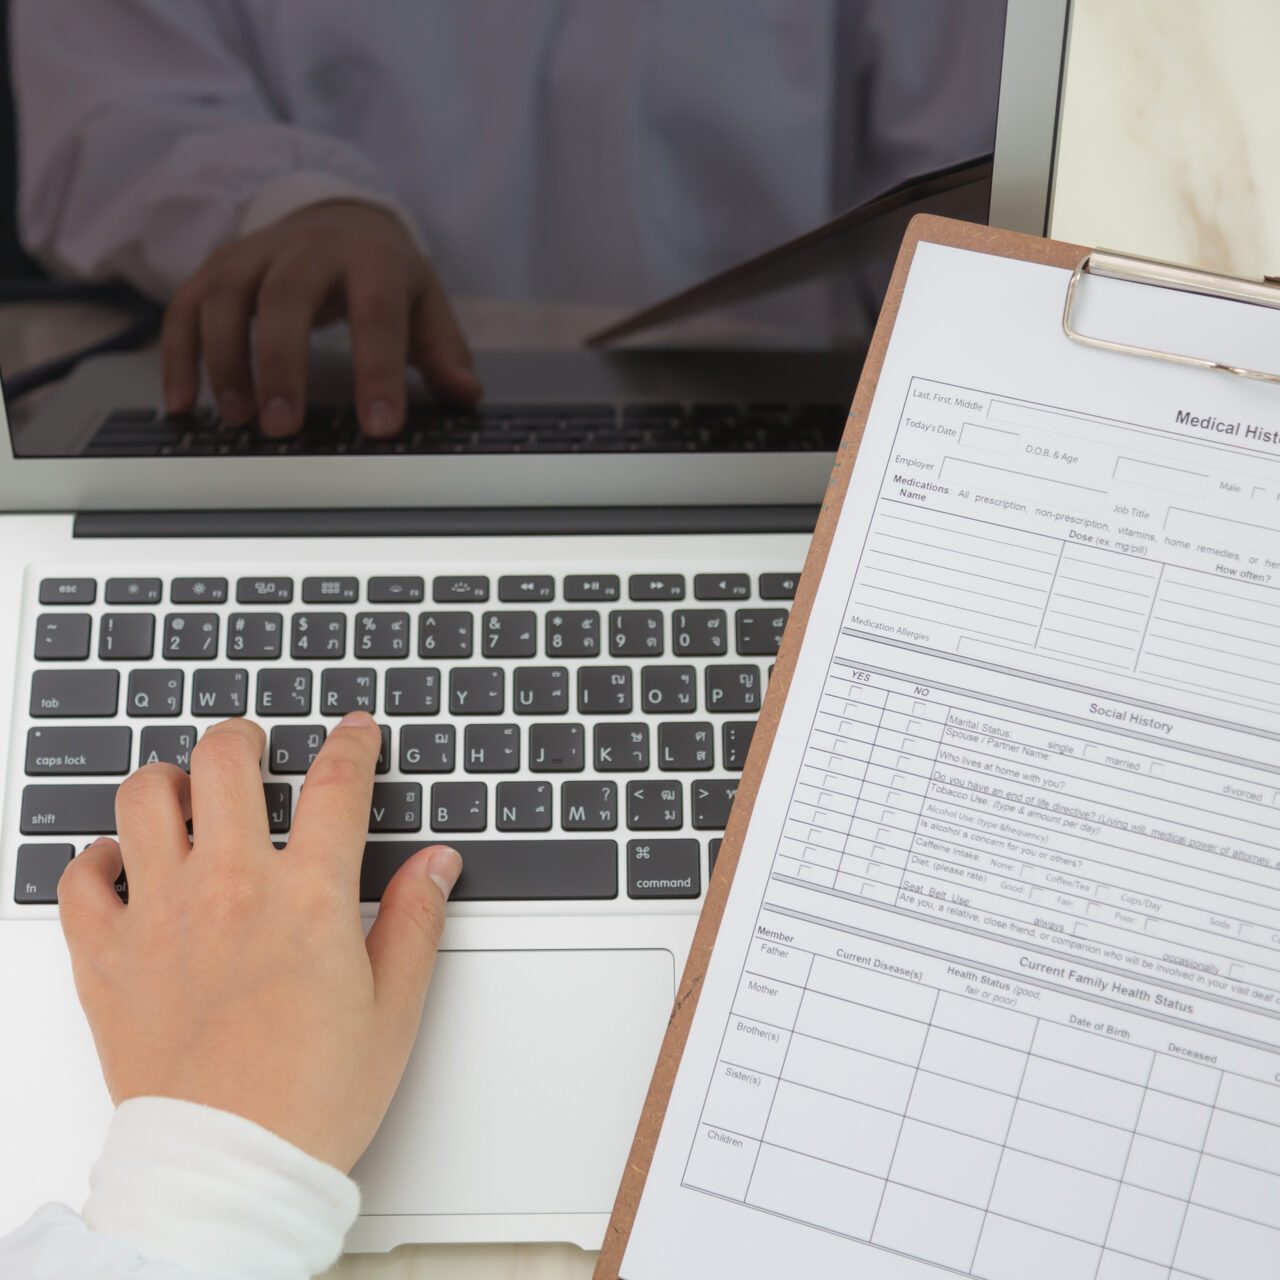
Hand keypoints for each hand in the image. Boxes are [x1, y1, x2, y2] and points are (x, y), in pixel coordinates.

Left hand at [57, 712, 461, 1171]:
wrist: (226, 1170)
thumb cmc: (311, 1097)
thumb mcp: (393, 1008)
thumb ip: (416, 921)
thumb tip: (437, 864)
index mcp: (309, 897)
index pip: (337, 783)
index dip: (353, 743)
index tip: (357, 732)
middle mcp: (231, 887)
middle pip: (227, 761)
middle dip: (245, 738)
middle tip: (254, 748)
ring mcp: (161, 915)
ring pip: (144, 797)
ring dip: (169, 781)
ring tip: (187, 793)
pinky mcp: (107, 956)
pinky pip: (80, 877)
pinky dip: (98, 859)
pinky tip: (124, 866)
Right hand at [162, 200, 483, 437]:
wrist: (337, 217)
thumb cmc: (384, 276)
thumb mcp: (425, 305)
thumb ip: (444, 352)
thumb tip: (466, 393)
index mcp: (373, 259)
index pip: (378, 313)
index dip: (378, 370)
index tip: (379, 426)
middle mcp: (310, 247)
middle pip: (286, 296)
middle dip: (283, 364)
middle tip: (284, 428)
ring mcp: (255, 253)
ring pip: (226, 297)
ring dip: (226, 362)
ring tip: (239, 420)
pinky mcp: (216, 267)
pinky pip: (185, 308)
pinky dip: (179, 356)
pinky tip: (184, 405)